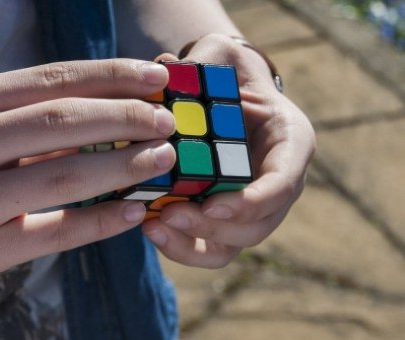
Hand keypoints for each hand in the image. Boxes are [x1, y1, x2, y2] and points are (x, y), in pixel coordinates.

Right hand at [0, 59, 177, 299]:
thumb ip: (15, 118)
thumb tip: (94, 115)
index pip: (54, 78)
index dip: (113, 75)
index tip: (155, 77)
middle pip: (66, 120)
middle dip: (128, 116)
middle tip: (167, 121)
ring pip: (66, 173)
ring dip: (124, 165)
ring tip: (162, 159)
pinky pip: (55, 231)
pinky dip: (101, 221)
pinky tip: (133, 212)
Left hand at [142, 34, 315, 267]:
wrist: (220, 95)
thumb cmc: (224, 72)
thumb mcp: (220, 56)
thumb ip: (205, 60)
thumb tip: (164, 74)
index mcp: (291, 142)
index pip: (283, 183)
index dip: (252, 202)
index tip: (213, 207)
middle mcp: (278, 182)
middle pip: (258, 225)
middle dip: (215, 228)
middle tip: (172, 215)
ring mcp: (251, 206)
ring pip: (233, 245)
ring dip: (194, 243)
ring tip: (154, 227)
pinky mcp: (223, 219)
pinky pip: (208, 247)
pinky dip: (180, 246)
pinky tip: (150, 228)